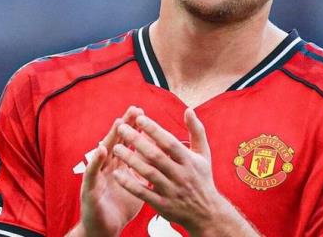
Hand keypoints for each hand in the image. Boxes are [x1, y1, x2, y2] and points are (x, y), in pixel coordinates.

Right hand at [68, 106, 145, 236]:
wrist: (106, 230)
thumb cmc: (121, 206)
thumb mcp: (137, 184)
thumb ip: (145, 169)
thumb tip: (160, 156)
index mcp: (120, 164)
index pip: (127, 141)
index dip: (134, 128)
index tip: (143, 112)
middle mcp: (108, 166)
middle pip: (116, 141)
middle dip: (125, 125)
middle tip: (134, 109)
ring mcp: (98, 176)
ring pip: (103, 152)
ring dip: (111, 136)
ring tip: (118, 122)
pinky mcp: (89, 189)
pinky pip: (92, 173)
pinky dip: (96, 161)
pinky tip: (101, 150)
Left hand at [112, 108, 256, 235]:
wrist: (206, 213)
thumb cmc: (202, 177)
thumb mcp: (204, 153)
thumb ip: (196, 130)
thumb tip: (188, 110)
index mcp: (189, 160)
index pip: (169, 142)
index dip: (154, 130)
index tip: (138, 119)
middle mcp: (180, 174)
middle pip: (156, 156)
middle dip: (137, 141)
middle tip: (121, 128)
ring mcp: (171, 191)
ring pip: (148, 173)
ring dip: (131, 160)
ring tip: (116, 148)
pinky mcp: (162, 205)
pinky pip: (144, 193)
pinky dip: (130, 184)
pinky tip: (117, 174)